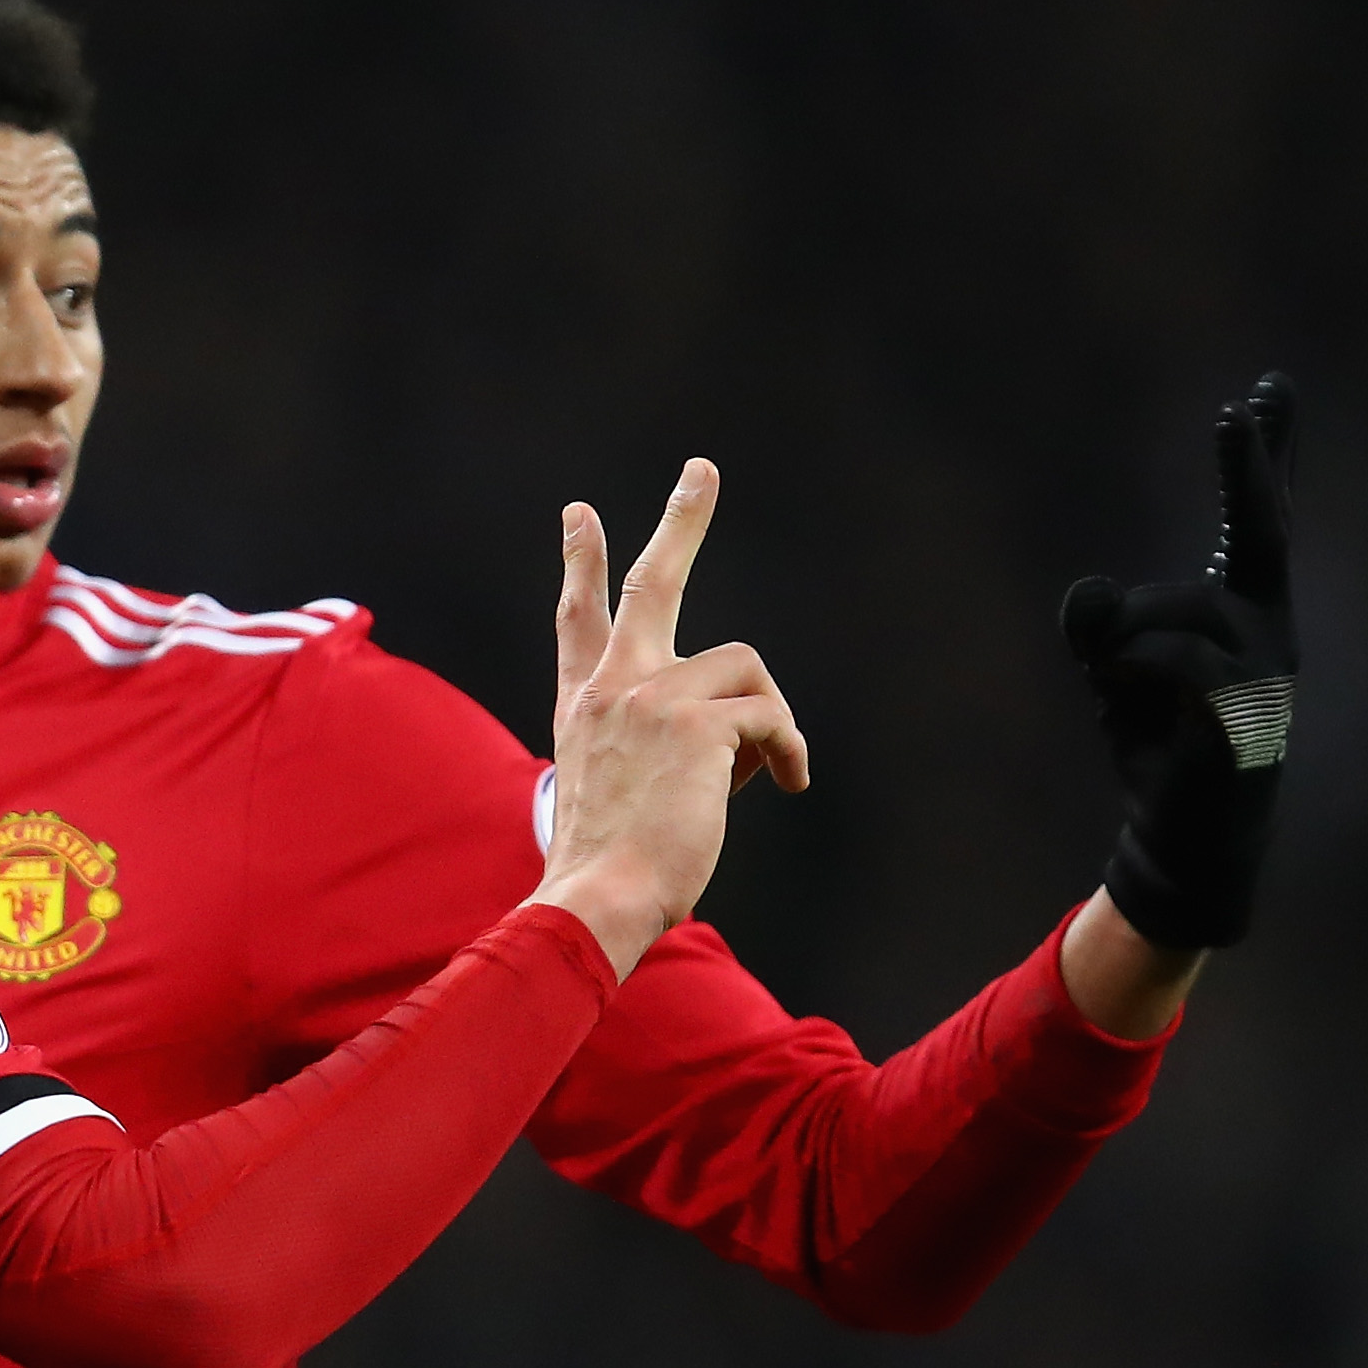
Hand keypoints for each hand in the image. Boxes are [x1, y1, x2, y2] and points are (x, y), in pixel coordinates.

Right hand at [529, 461, 809, 978]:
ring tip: (773, 772)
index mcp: (583, 706)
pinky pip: (769, 716)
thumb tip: (737, 746)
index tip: (580, 514)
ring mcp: (653, 697)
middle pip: (652, 585)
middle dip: (680, 521)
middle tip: (702, 471)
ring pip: (745, 670)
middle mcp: (613, 688)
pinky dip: (787, 751)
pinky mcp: (698, 720)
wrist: (598, 895)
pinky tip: (787, 785)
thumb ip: (656, 755)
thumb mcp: (613, 796)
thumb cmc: (609, 871)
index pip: (579, 620)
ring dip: (769, 721)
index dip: (582, 563)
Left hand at [1061, 373, 1297, 948]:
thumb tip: (1090, 590)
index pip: (1258, 520)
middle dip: (1251, 469)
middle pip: (1260, 532)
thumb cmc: (1156, 745)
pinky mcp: (1246, 714)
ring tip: (1120, 692)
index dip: (1267, 457)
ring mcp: (1265, 670)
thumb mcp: (1113, 672)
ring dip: (1121, 644)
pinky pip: (1173, 663)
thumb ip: (1099, 625)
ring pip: (1174, 612)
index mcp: (1245, 610)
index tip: (1268, 389)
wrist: (1181, 836)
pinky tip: (1131, 705)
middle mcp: (1268, 629)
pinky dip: (1131, 674)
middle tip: (1239, 409)